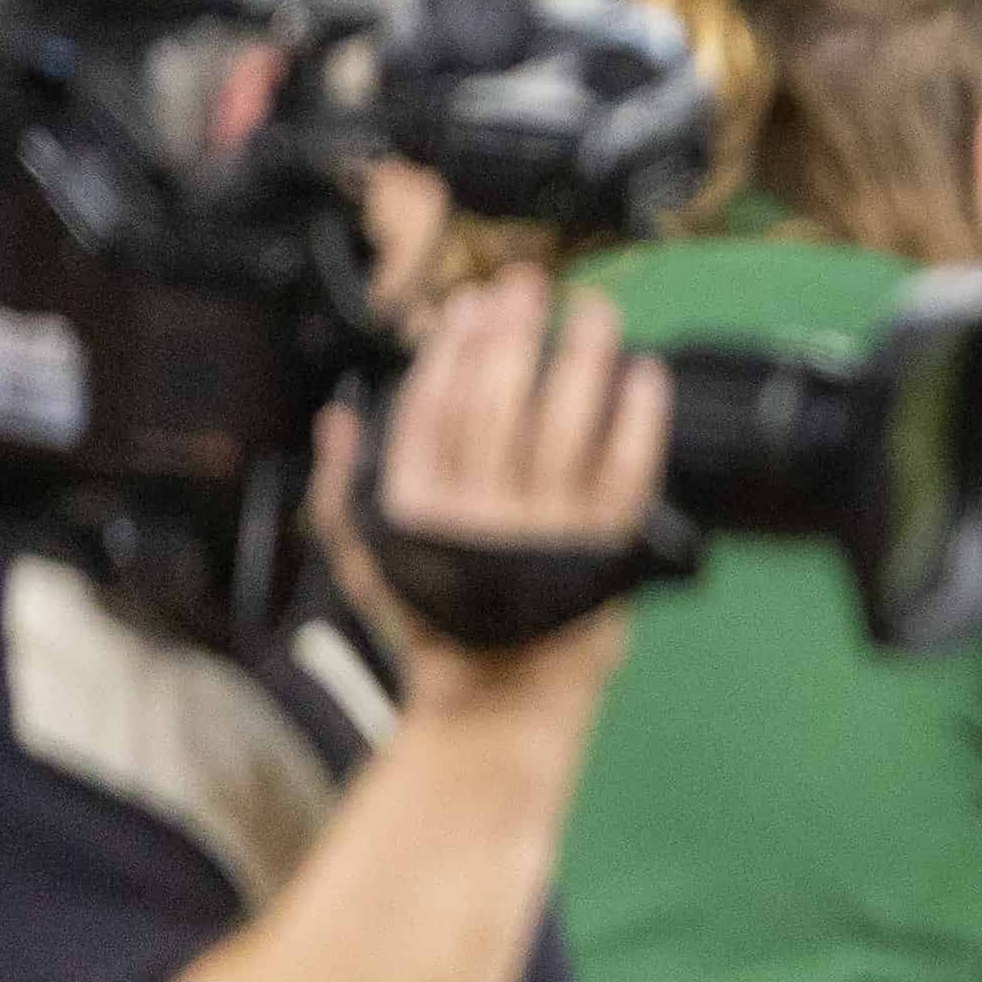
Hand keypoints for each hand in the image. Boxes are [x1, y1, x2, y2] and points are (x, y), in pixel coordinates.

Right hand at [320, 269, 670, 714]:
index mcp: (414, 510)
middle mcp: (477, 517)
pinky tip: (644, 375)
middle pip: (496, 402)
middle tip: (529, 286)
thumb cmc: (439, 620)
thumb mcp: (369, 557)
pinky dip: (638, 419)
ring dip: (579, 357)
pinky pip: (625, 471)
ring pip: (563, 424)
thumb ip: (345, 484)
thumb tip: (337, 414)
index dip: (451, 348)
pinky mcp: (602, 550)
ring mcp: (543, 532)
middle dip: (512, 333)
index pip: (429, 408)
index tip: (470, 306)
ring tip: (592, 311)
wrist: (501, 694)